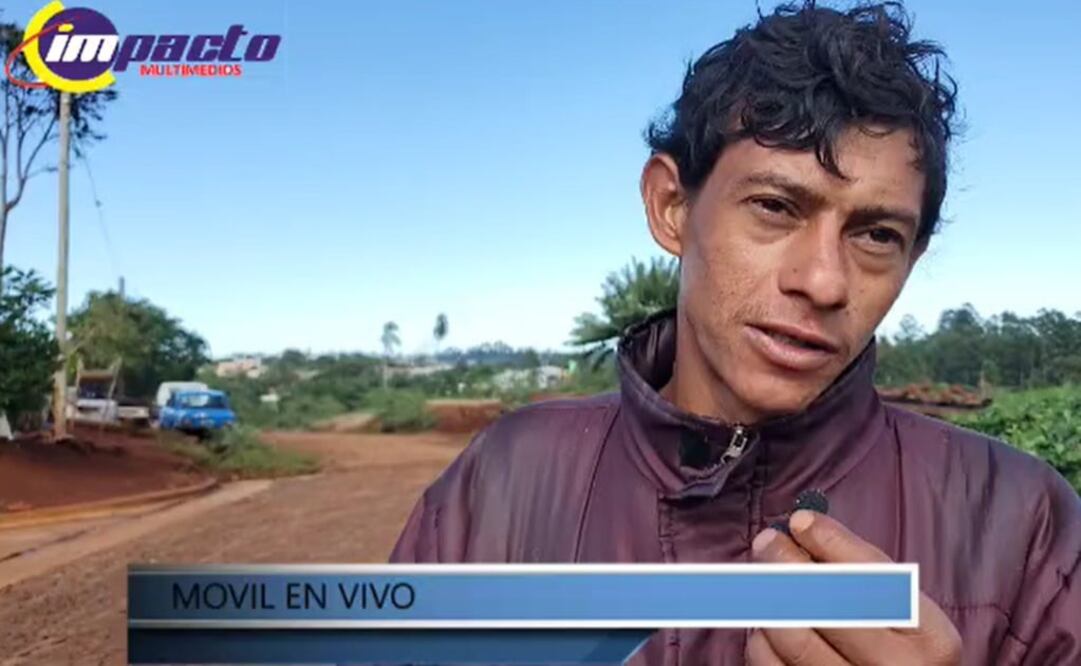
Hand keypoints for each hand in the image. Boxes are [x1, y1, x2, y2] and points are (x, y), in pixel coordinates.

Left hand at [747, 510, 960, 664]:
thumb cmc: (899, 646)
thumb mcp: (904, 610)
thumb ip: (863, 570)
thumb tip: (802, 527)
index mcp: (929, 638)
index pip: (877, 581)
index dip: (833, 544)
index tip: (801, 520)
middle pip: (830, 608)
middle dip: (789, 564)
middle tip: (768, 540)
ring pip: (794, 639)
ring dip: (772, 601)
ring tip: (766, 581)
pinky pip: (771, 664)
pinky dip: (760, 637)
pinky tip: (766, 623)